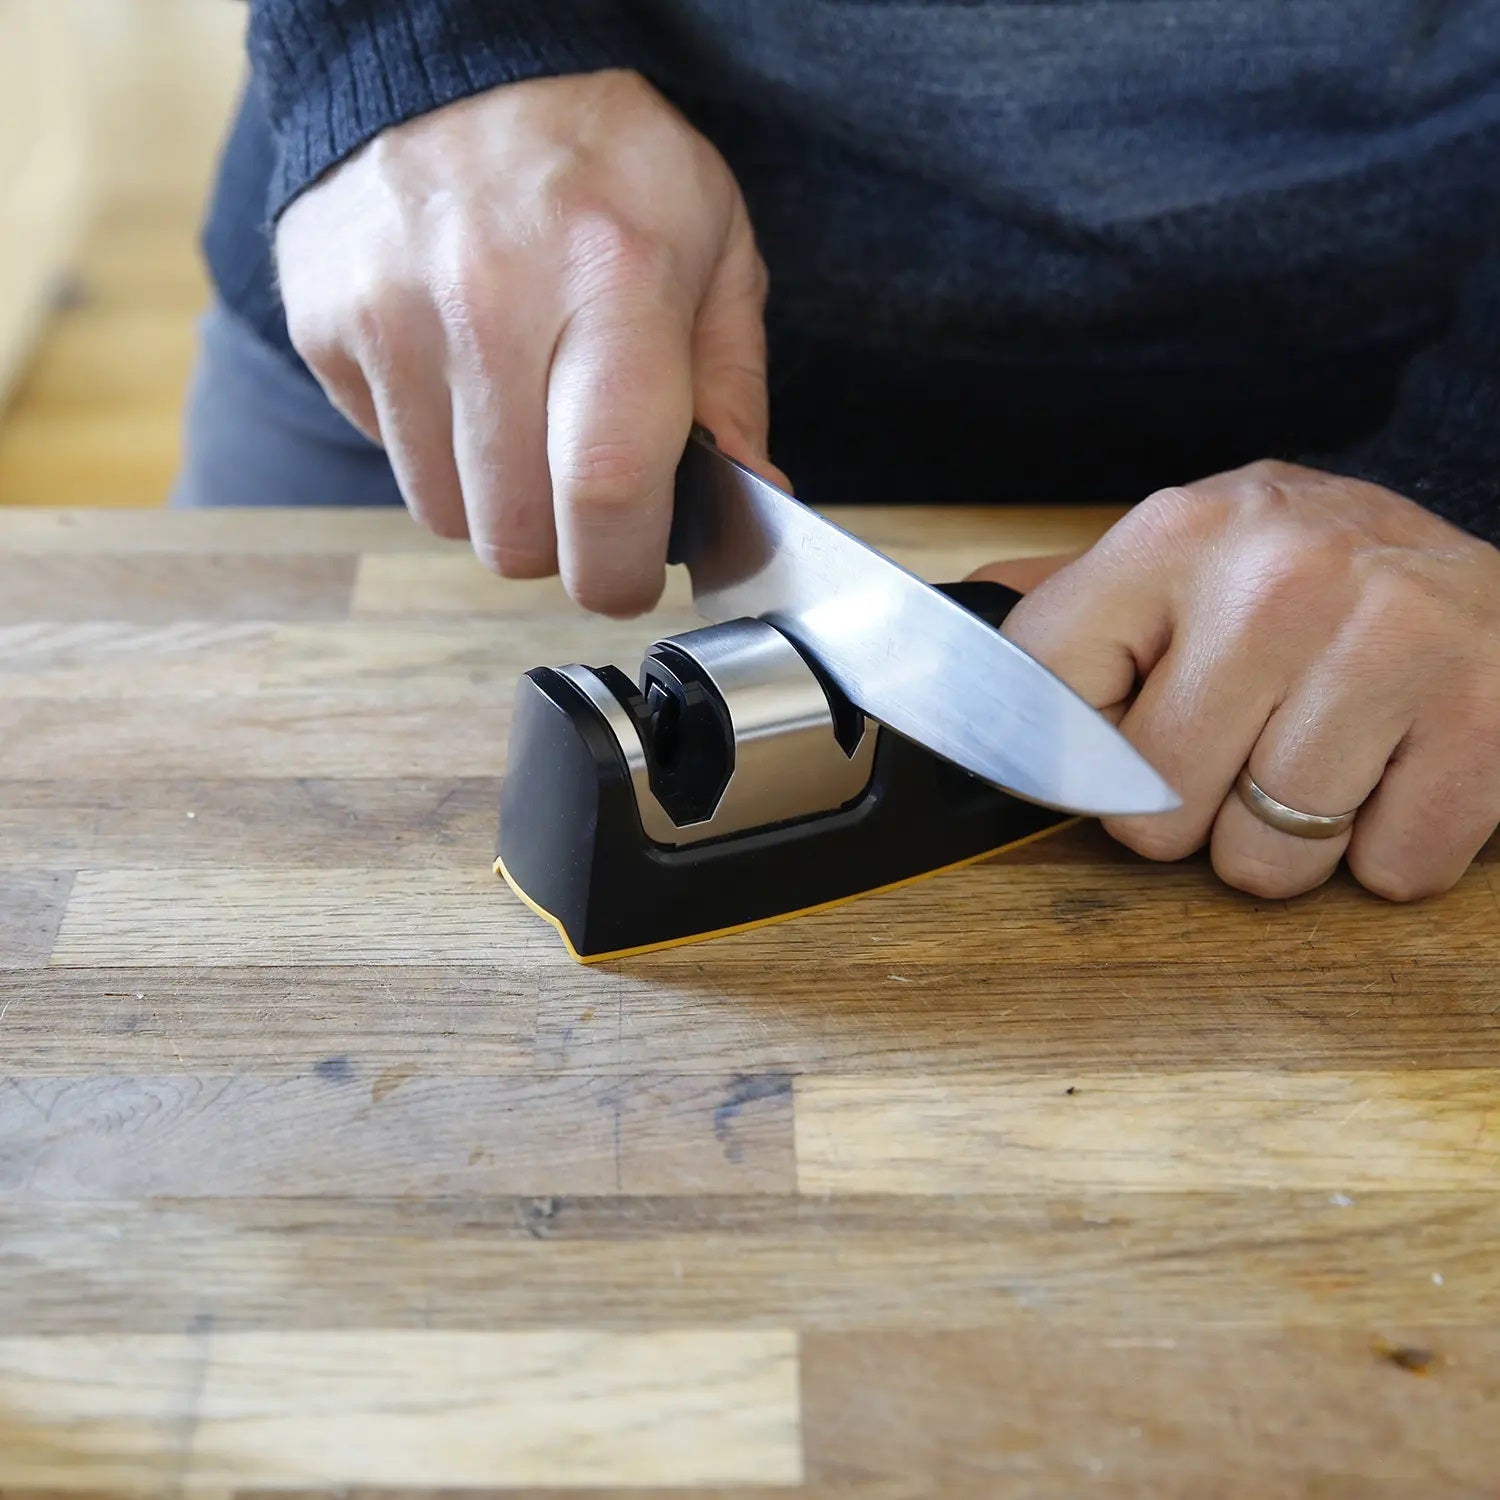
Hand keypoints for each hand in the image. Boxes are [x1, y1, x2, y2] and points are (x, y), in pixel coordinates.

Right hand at [276, 70, 780, 614]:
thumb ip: (731, 390)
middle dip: (560, 542)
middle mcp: (488, 297)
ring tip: (523, 415)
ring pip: (446, 514)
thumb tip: (747, 500)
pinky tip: (461, 374)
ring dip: (495, 500)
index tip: (629, 573)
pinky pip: (388, 459)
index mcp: (612, 277)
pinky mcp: (324, 323)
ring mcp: (390, 311)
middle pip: (515, 534)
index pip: (606, 488)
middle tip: (583, 487)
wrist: (457, 58)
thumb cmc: (607, 167)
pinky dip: (435, 449)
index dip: (619, 568)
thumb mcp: (714, 250)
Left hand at [974, 462, 1499, 900]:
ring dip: (1287, 845)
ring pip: (1261, 861)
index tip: (1107, 757)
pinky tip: (1397, 773)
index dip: (1067, 764)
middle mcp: (1278, 577)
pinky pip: (1386, 872)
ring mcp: (1388, 643)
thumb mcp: (1186, 562)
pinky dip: (1388, 852)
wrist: (1488, 586)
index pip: (1043, 706)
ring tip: (1325, 758)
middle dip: (1191, 814)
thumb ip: (1071, 610)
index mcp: (1175, 537)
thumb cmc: (1313, 589)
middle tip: (1247, 746)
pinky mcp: (1485, 716)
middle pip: (1150, 810)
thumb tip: (942, 653)